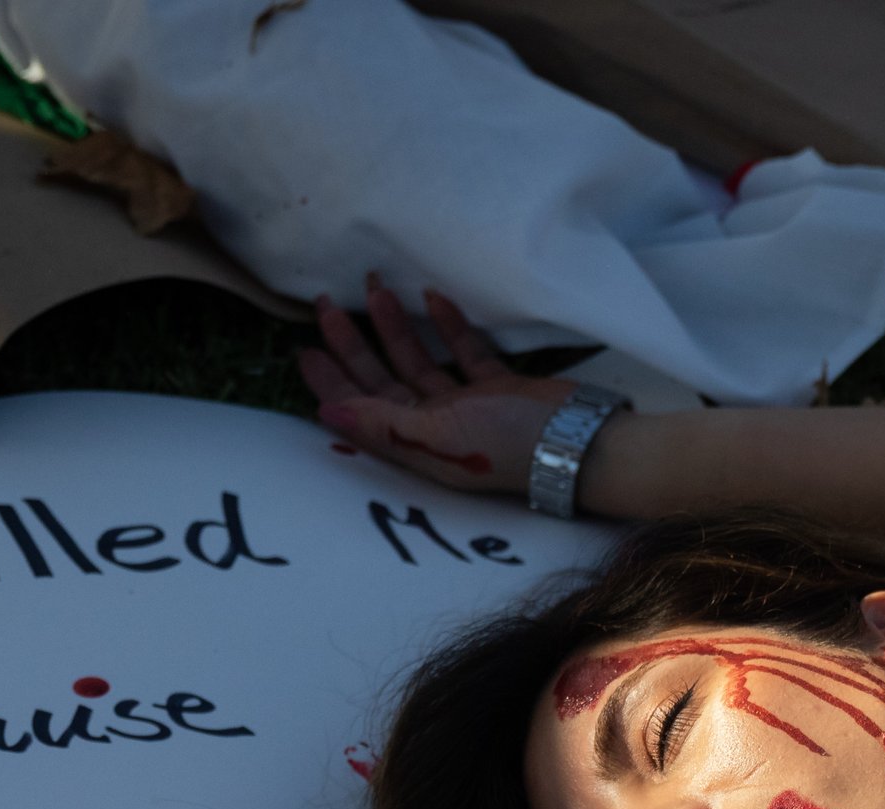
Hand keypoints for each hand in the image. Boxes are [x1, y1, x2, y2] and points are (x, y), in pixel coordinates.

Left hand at [298, 278, 579, 495]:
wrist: (579, 442)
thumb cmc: (508, 444)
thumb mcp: (439, 435)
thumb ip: (383, 423)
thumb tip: (326, 414)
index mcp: (415, 445)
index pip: (360, 409)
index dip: (331, 383)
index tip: (305, 349)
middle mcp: (434, 427)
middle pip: (382, 381)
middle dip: (353, 345)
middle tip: (328, 305)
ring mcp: (466, 406)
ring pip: (418, 361)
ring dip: (396, 328)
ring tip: (375, 288)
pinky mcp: (497, 387)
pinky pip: (463, 352)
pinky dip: (447, 326)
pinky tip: (432, 297)